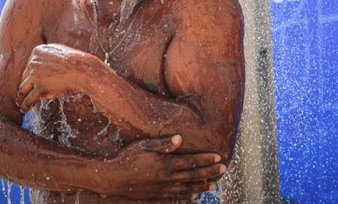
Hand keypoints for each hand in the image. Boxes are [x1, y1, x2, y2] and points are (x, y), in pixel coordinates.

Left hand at [16, 43, 103, 112]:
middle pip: (25, 76)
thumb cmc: (77, 63)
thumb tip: (43, 64)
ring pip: (23, 88)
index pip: (29, 65)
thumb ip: (50, 57)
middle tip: (22, 96)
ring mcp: (35, 73)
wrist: (84, 71)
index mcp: (38, 51)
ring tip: (21, 104)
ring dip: (21, 97)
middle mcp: (33, 60)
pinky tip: (24, 109)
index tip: (29, 84)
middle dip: (25, 86)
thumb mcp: (60, 52)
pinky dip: (25, 105)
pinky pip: (29, 98)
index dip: (30, 76)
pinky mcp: (39, 86)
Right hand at [98, 135, 225, 199]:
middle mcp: (168, 178)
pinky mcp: (158, 196)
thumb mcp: (145, 145)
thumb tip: (179, 139)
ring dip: (202, 185)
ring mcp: (164, 189)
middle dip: (210, 172)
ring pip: (187, 187)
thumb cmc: (128, 157)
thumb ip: (163, 144)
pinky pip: (176, 197)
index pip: (192, 161)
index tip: (218, 158)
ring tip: (213, 185)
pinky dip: (187, 196)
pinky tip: (194, 196)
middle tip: (223, 170)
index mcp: (167, 164)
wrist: (114, 178)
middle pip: (193, 175)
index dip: (206, 160)